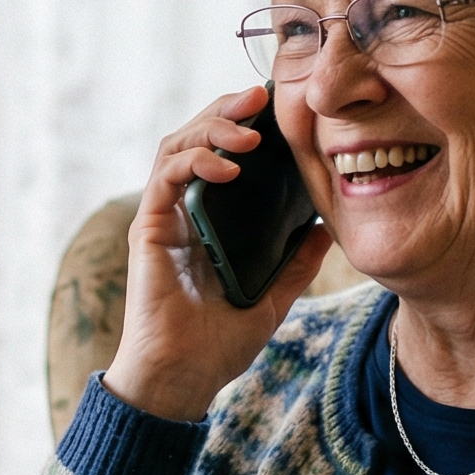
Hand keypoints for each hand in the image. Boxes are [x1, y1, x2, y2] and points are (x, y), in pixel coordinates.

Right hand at [103, 86, 335, 421]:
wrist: (184, 378)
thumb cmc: (220, 343)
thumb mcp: (275, 297)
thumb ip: (296, 262)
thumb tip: (326, 227)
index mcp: (210, 219)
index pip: (223, 153)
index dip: (245, 124)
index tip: (279, 106)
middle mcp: (182, 209)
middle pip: (197, 137)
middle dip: (228, 110)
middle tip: (262, 95)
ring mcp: (163, 216)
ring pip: (178, 145)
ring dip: (212, 128)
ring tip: (250, 131)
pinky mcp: (148, 228)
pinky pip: (166, 177)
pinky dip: (196, 162)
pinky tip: (228, 167)